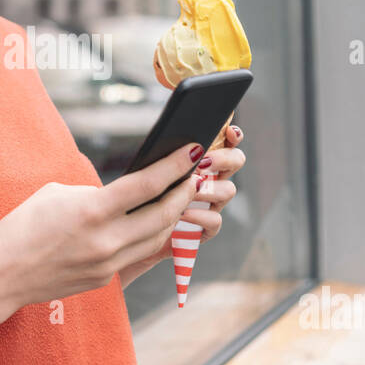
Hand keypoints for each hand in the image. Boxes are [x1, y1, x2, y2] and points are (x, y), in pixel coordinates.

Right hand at [0, 142, 210, 309]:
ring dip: (172, 215)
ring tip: (179, 197)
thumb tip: (122, 194)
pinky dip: (148, 235)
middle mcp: (106, 239)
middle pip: (164, 214)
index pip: (148, 184)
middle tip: (194, 176)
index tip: (194, 150)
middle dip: (184, 192)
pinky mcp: (105, 278)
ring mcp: (108, 263)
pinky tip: (151, 222)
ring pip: (157, 237)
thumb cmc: (22, 225)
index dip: (176, 166)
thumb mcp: (57, 193)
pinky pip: (136, 254)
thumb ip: (94, 192)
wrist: (1, 274)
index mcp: (93, 210)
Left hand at [118, 124, 246, 285]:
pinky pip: (214, 221)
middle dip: (224, 159)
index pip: (225, 141)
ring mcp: (210, 204)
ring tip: (191, 187)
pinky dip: (201, 216)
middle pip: (235, 161)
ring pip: (227, 190)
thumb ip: (164, 156)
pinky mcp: (203, 229)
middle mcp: (210, 178)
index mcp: (200, 159)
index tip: (229, 132)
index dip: (232, 135)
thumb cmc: (137, 193)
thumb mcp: (148, 169)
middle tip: (204, 162)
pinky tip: (183, 213)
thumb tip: (169, 139)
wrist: (128, 232)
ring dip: (210, 187)